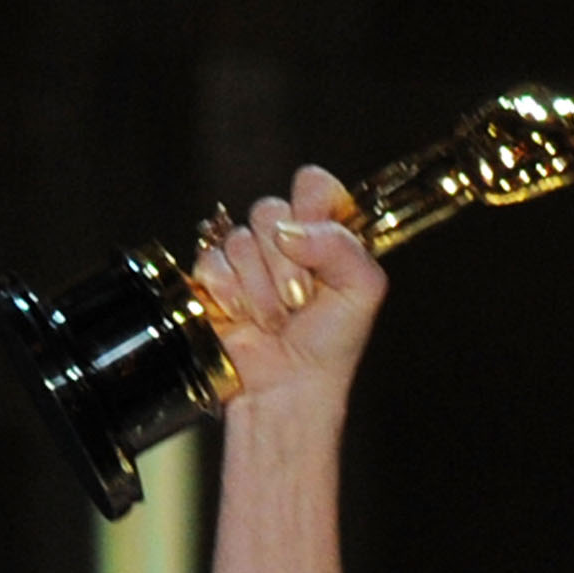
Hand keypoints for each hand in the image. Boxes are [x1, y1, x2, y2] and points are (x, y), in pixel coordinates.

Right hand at [187, 165, 386, 407]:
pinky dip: (229, 294)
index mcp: (323, 234)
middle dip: (286, 264)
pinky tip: (242, 317)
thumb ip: (342, 245)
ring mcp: (245, 257)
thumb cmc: (330, 344)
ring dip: (260, 288)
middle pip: (269, 209)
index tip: (316, 243)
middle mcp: (283, 240)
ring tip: (274, 319)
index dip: (312, 205)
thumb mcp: (363, 290)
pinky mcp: (212, 277)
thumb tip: (288, 230)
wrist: (287, 388)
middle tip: (299, 300)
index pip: (313, 183)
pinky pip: (210, 261)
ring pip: (239, 238)